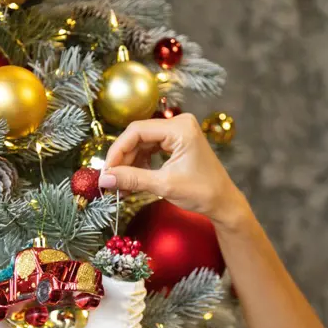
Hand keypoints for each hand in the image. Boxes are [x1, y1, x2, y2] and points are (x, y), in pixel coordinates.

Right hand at [99, 114, 249, 230]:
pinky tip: (134, 180)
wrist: (223, 203)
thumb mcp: (163, 185)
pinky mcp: (178, 142)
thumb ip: (132, 179)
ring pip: (143, 143)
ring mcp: (179, 132)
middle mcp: (179, 124)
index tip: (106, 172)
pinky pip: (151, 148)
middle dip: (123, 159)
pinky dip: (141, 163)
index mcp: (179, 128)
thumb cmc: (201, 193)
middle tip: (111, 181)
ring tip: (121, 185)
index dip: (117, 151)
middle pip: (138, 136)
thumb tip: (104, 179)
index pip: (137, 131)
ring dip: (130, 163)